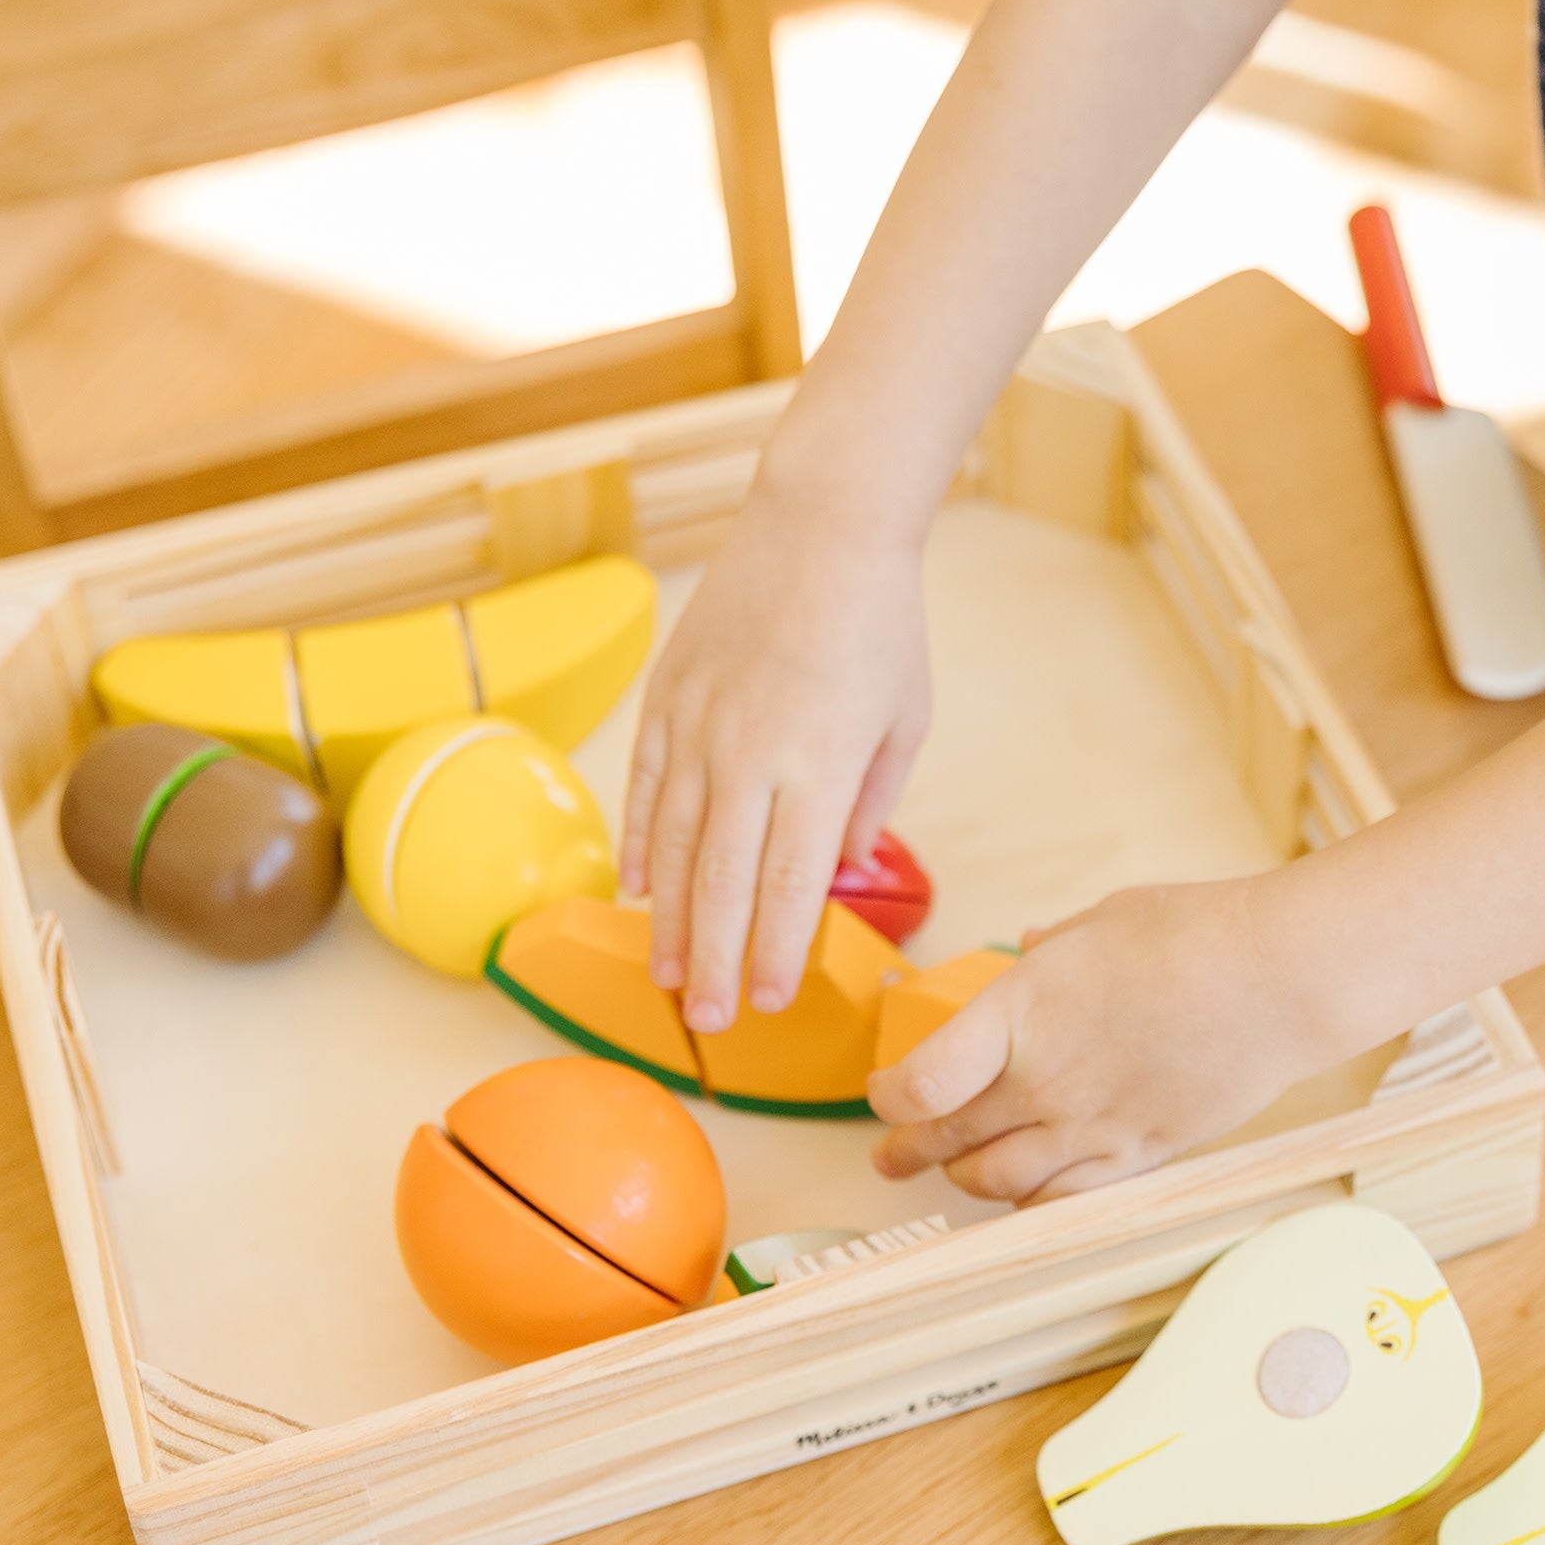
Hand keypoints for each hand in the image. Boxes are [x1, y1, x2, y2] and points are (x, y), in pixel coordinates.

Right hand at [622, 486, 930, 1031]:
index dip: (776, 951)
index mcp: (822, 765)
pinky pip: (645, 788)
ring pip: (674, 845)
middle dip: (716, 961)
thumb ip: (874, 801)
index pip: (791, 886)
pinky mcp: (666, 697)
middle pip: (724, 883)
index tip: (771, 1000)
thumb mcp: (906, 717)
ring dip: (669, 921)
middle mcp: (751, 754)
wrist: (820, 523)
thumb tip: (843, 868)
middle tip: (709, 1021)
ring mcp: (700, 725)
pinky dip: (641, 843)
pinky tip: (638, 889)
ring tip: (667, 976)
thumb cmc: (880, 622)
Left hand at [868, 874, 1337, 1202]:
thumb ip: (1051, 950)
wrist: (1279, 979)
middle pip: (948, 1138)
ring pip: (999, 1181)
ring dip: (964, 1179)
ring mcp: (1092, 1125)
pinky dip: (1029, 1203)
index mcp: (1021, 1009)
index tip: (882, 1092)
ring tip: (952, 1173)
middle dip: (906, 1151)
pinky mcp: (1138, 1154)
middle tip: (886, 1156)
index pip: (922, 1083)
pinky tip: (1020, 1195)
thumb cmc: (1193, 933)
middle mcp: (1044, 1079)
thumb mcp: (1100, 921)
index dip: (887, 1097)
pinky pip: (1063, 1200)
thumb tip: (1029, 948)